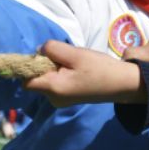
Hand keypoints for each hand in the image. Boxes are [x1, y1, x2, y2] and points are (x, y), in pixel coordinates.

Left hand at [25, 40, 145, 105]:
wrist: (122, 84)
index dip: (29, 67)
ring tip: (74, 63)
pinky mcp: (67, 98)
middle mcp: (53, 98)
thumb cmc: (100, 69)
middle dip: (45, 64)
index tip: (43, 56)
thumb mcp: (75, 54)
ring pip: (46, 79)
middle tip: (66, 57)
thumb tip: (38, 51)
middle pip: (36, 79)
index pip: (26, 81)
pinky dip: (62, 73)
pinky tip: (77, 70)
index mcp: (54, 89)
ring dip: (55, 68)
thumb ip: (53, 49)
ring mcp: (60, 100)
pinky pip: (55, 82)